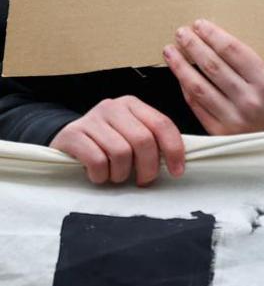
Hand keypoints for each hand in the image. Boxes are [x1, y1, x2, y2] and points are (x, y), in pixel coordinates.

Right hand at [49, 96, 184, 185]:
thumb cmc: (105, 142)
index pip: (162, 124)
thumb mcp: (130, 135)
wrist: (64, 140)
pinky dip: (101, 175)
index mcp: (133, 105)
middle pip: (143, 140)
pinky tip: (99, 175)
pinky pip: (97, 161)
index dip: (174, 150)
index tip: (177, 172)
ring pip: (121, 152)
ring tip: (116, 176)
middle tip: (143, 181)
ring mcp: (91, 119)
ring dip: (121, 173)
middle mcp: (113, 107)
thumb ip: (151, 141)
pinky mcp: (72, 134)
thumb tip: (177, 163)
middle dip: (148, 167)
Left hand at [165, 19, 263, 134]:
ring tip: (171, 52)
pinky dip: (186, 89)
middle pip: (213, 67)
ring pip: (199, 87)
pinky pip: (197, 106)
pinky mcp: (220, 133)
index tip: (200, 25)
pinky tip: (179, 76)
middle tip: (181, 33)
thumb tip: (215, 45)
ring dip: (181, 66)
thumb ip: (248, 67)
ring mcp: (233, 119)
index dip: (213, 35)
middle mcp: (250, 100)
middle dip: (194, 46)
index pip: (233, 51)